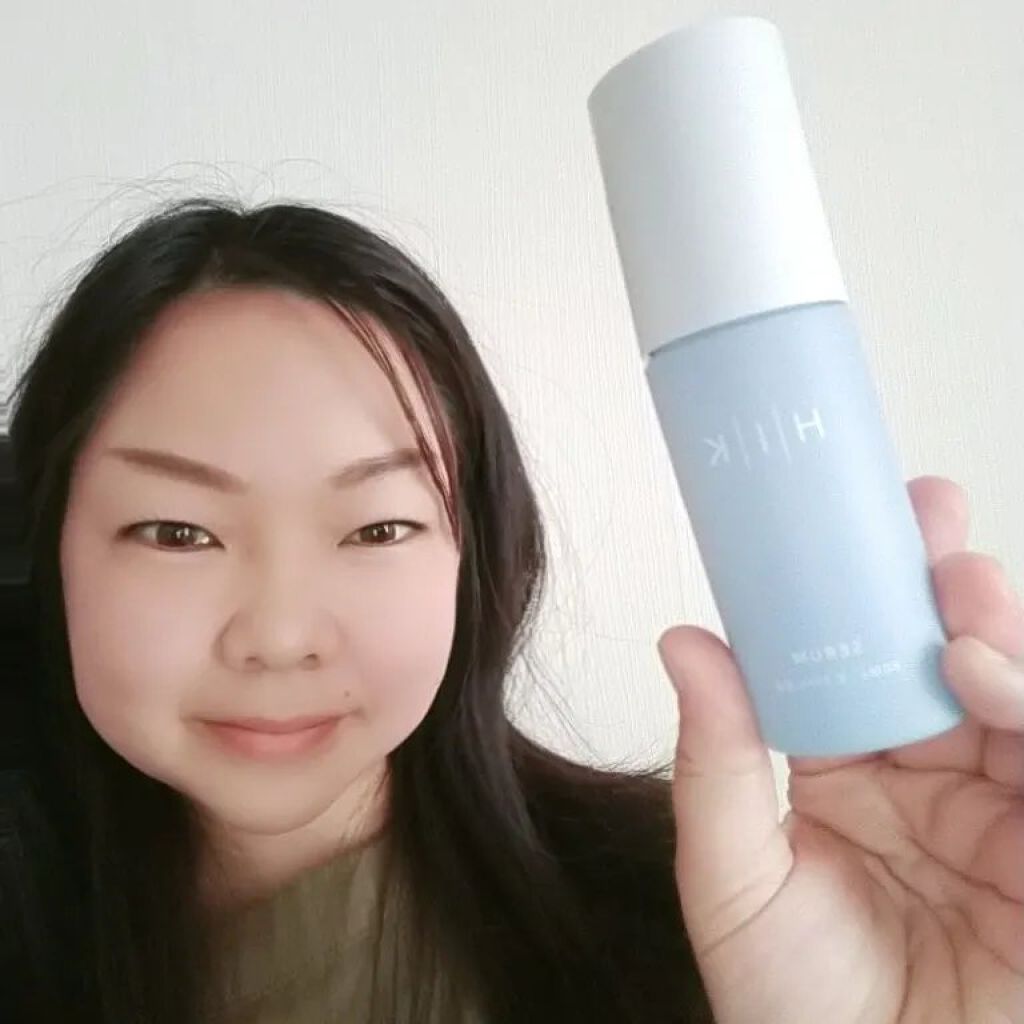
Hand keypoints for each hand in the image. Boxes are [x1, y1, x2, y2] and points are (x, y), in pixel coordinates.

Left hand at [659, 475, 1022, 1023]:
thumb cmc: (791, 1009)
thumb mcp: (735, 879)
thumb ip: (715, 762)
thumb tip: (683, 638)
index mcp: (846, 773)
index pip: (858, 664)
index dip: (860, 596)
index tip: (854, 526)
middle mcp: (929, 784)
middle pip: (947, 664)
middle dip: (944, 588)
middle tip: (927, 518)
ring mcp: (1000, 819)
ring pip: (1013, 701)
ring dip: (994, 635)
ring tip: (958, 591)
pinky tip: (983, 674)